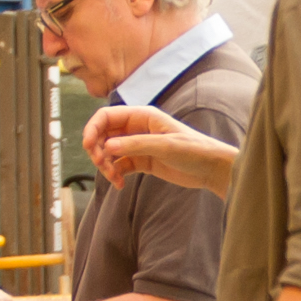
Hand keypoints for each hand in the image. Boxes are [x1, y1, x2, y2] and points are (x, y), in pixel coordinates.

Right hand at [85, 104, 235, 193]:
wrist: (211, 169)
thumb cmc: (194, 150)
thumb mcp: (165, 146)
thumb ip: (136, 145)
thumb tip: (107, 146)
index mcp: (142, 115)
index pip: (106, 116)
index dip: (92, 128)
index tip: (88, 146)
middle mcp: (137, 128)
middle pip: (103, 135)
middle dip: (98, 150)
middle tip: (103, 165)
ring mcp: (138, 145)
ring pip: (109, 152)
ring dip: (105, 165)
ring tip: (114, 177)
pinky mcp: (142, 161)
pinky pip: (119, 165)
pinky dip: (115, 174)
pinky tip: (120, 184)